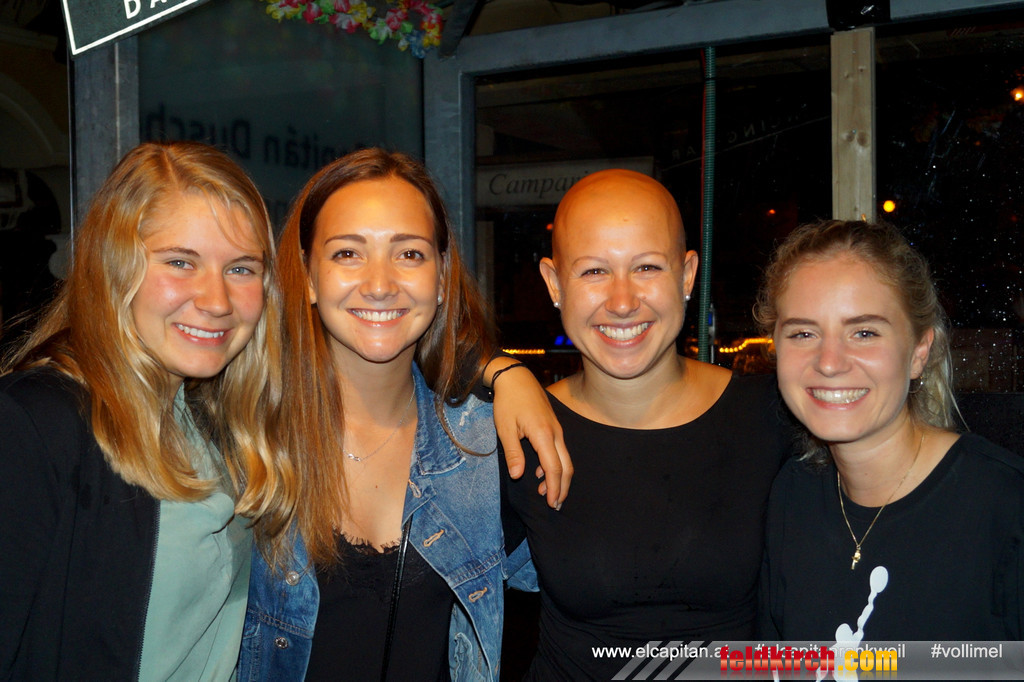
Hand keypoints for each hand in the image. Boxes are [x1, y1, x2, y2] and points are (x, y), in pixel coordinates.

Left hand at [488, 358, 572, 508]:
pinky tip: (540, 473)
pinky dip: (555, 465)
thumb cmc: (508, 402)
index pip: (554, 468)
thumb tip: (518, 476)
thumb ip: (513, 453)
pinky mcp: (553, 426)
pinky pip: (559, 450)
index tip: (552, 504)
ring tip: (547, 493)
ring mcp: (557, 429)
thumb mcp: (505, 429)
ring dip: (559, 477)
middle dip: (563, 488)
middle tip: (556, 505)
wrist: (516, 378)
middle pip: (566, 466)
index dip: (555, 488)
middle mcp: (555, 433)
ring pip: (565, 458)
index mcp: (544, 435)